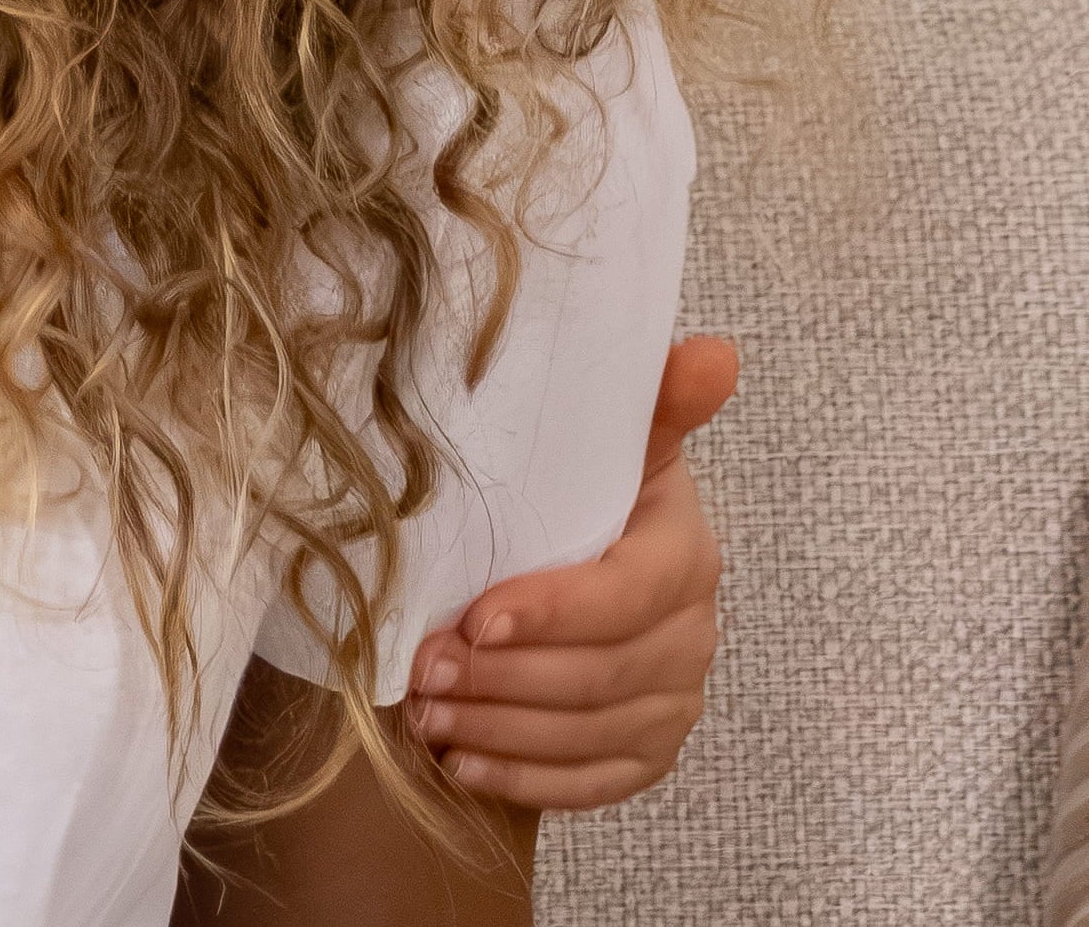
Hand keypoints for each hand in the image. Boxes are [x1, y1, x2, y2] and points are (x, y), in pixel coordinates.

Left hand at [401, 333, 734, 810]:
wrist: (550, 577)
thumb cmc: (560, 501)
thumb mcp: (596, 448)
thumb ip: (647, 406)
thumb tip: (713, 353)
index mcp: (681, 552)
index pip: (627, 592)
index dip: (556, 610)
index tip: (478, 616)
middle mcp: (691, 632)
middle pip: (603, 672)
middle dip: (506, 677)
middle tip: (423, 669)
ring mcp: (674, 700)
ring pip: (591, 731)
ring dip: (501, 728)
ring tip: (425, 712)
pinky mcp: (647, 753)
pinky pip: (595, 783)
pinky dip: (525, 779)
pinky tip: (462, 764)